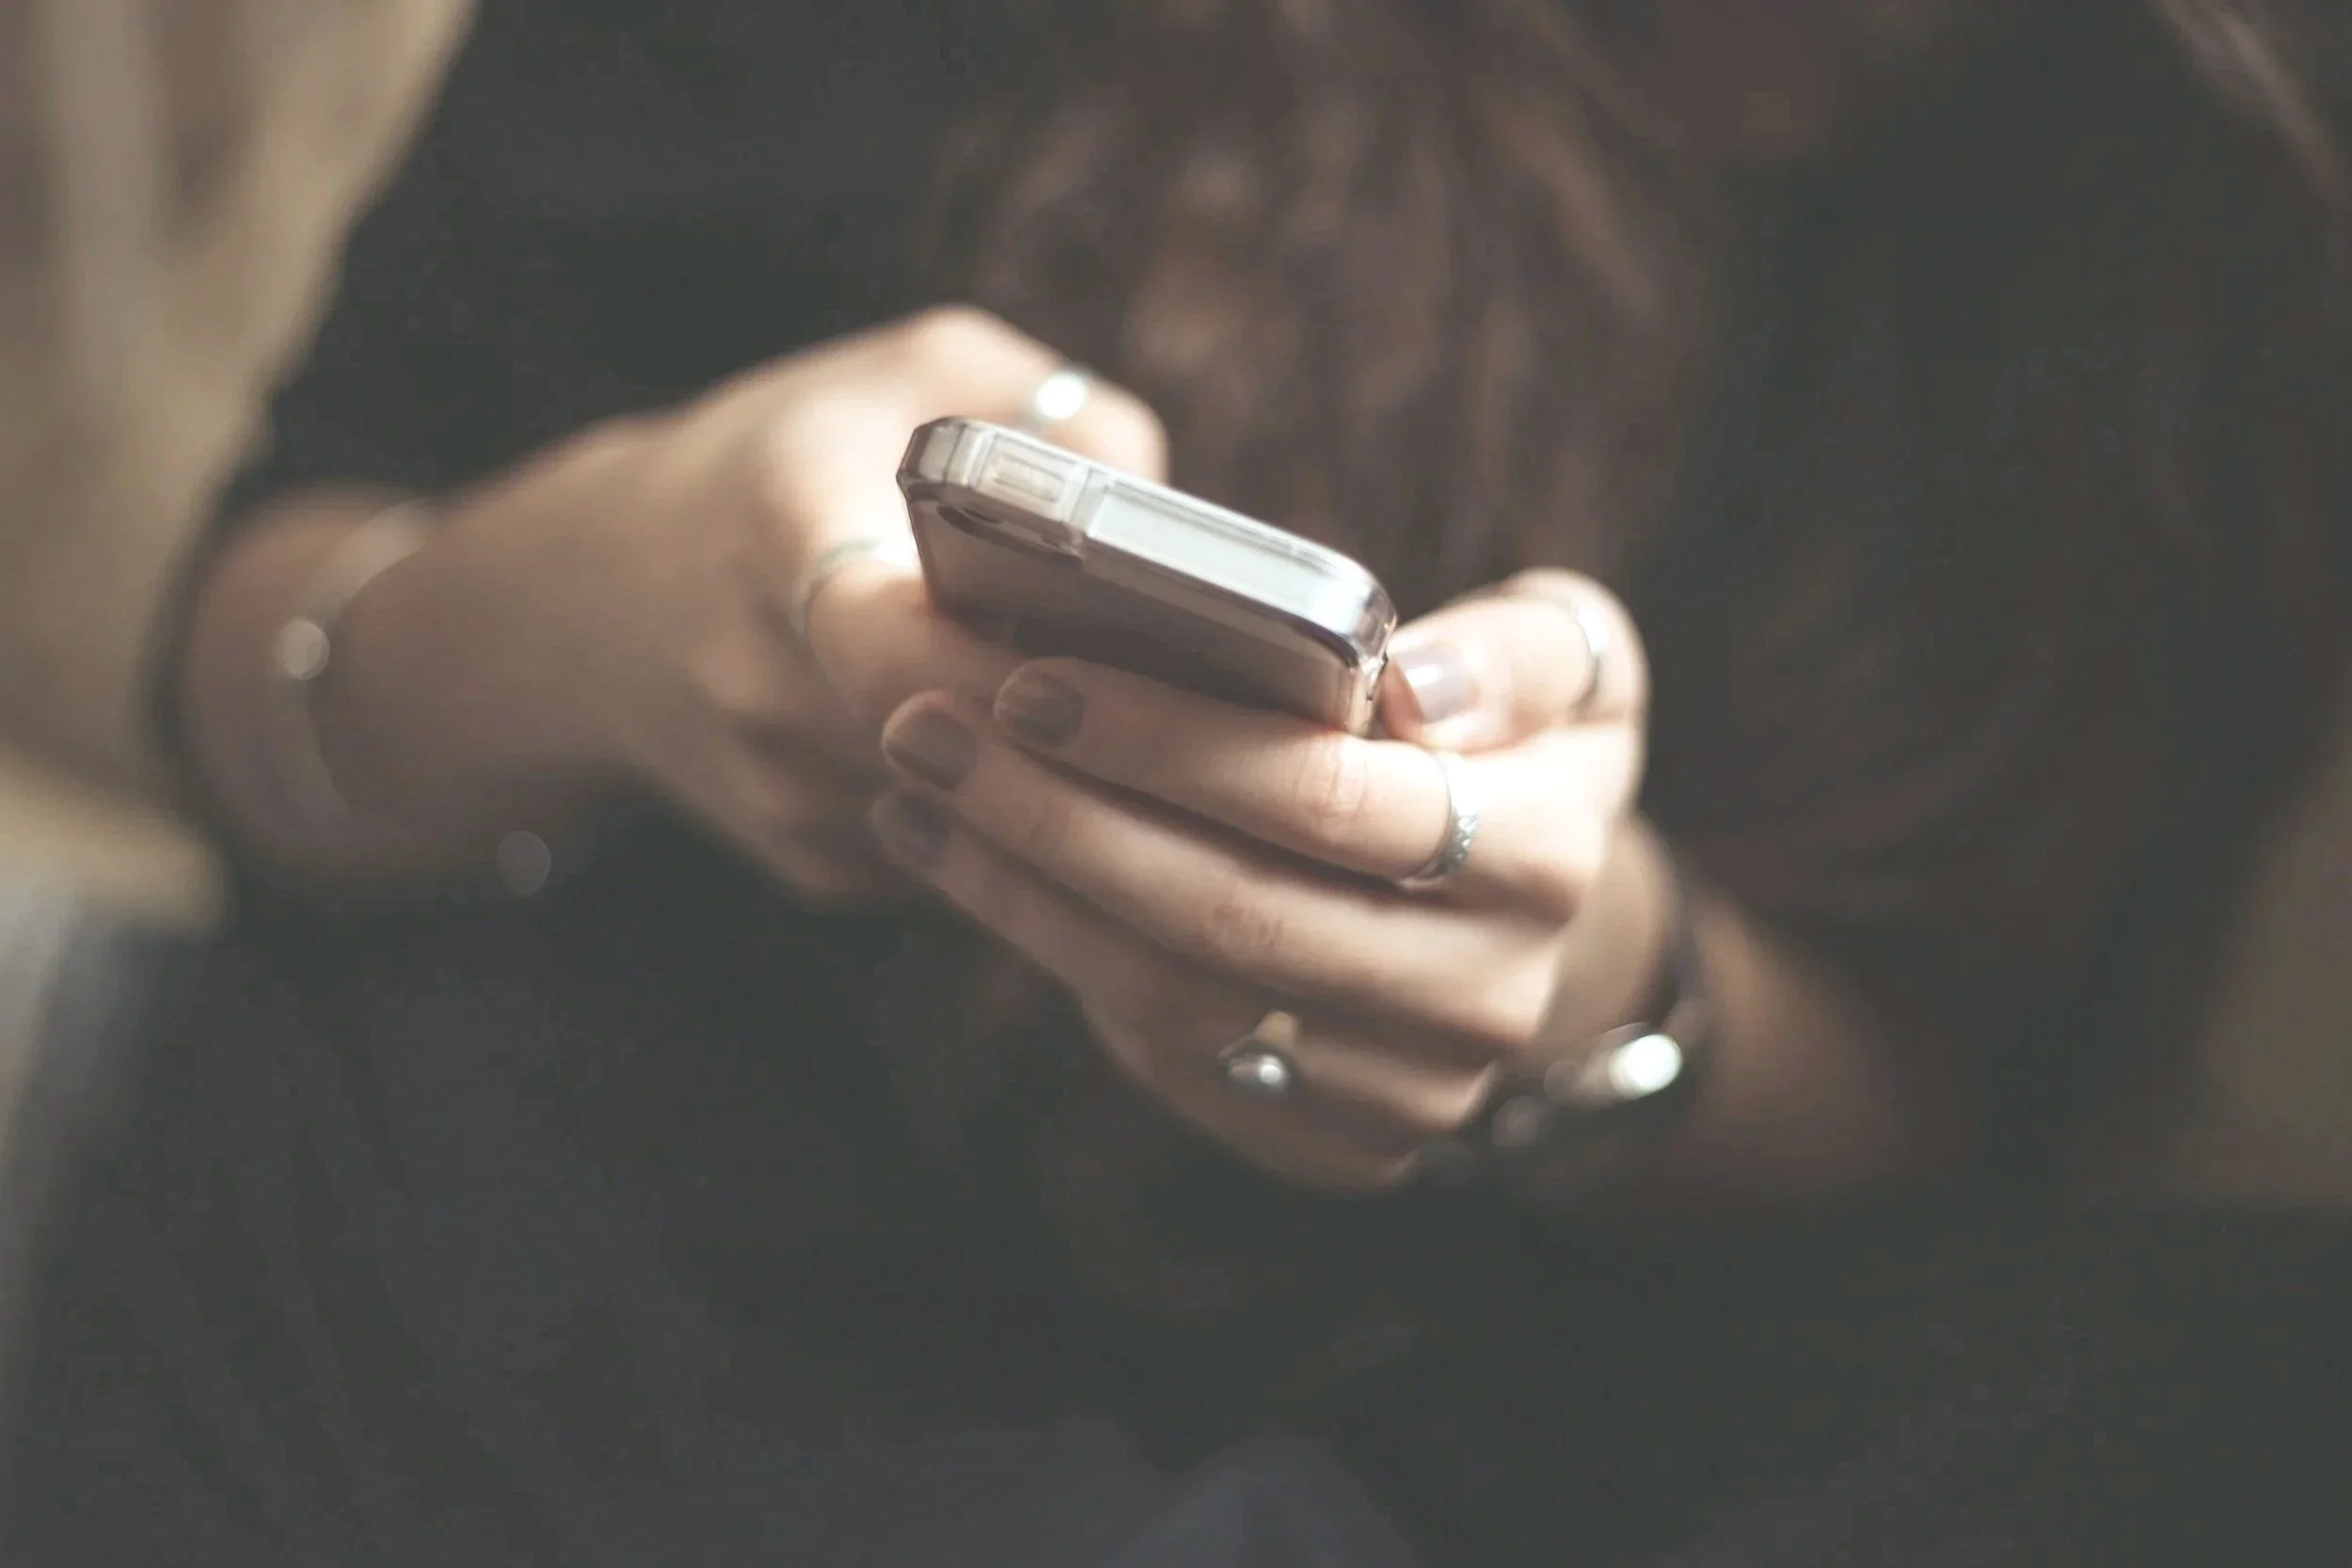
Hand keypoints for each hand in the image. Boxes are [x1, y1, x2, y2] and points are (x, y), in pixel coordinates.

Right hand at [379, 306, 1163, 903]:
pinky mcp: (816, 866)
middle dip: (1089, 729)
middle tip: (1213, 702)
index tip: (1136, 648)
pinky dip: (1027, 813)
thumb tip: (1173, 511)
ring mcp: (788, 798)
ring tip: (1176, 729)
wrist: (592, 604)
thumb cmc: (781, 463)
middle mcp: (768, 689)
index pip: (902, 642)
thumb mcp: (909, 372)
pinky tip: (1073, 759)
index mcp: (781, 541)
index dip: (1024, 664)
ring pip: (983, 817)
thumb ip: (1050, 410)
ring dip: (1075, 782)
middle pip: (968, 747)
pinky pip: (962, 853)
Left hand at [867, 570, 1653, 1189]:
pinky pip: (1165, 1055)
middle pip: (1230, 915)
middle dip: (1055, 817)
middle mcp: (1486, 997)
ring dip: (1021, 888)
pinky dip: (1050, 950)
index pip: (1331, 802)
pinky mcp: (1331, 1146)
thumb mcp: (1568, 662)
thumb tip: (1411, 689)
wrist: (1522, 917)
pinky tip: (968, 859)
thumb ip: (1515, 653)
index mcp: (1546, 857)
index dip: (1170, 744)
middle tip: (924, 728)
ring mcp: (1406, 1093)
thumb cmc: (1511, 743)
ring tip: (919, 786)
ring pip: (1176, 998)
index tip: (1032, 680)